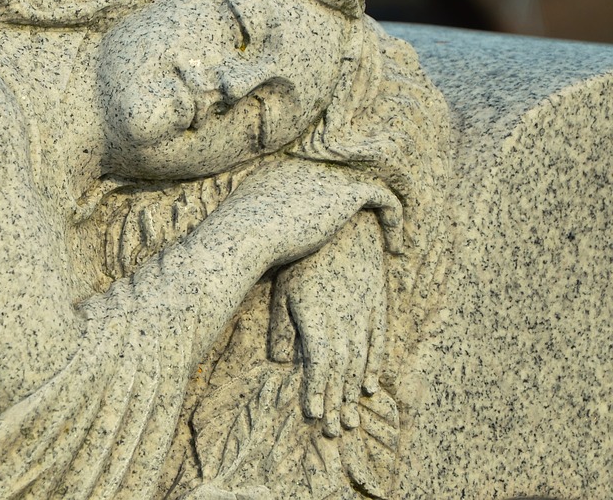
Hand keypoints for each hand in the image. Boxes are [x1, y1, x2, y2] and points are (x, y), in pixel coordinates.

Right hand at [228, 158, 401, 266]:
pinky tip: (395, 246)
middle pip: (346, 174)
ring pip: (369, 182)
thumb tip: (261, 237)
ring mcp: (328, 175)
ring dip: (384, 208)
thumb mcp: (245, 218)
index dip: (335, 196)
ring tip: (392, 234)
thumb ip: (260, 217)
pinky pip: (384, 198)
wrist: (243, 234)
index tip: (340, 223)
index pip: (320, 174)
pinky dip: (394, 219)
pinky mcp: (346, 192)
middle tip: (376, 225)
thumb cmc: (238, 238)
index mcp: (283, 167)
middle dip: (362, 199)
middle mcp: (309, 164)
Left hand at [268, 213, 386, 437]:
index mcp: (318, 317)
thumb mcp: (284, 289)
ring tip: (351, 420)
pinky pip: (378, 343)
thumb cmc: (304, 257)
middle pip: (342, 371)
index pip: (320, 365)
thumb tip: (279, 360)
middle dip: (337, 403)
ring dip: (354, 393)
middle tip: (336, 432)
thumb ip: (282, 325)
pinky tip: (370, 387)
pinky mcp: (377, 305)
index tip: (313, 415)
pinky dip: (375, 366)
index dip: (318, 391)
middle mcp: (345, 320)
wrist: (344, 224)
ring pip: (361, 362)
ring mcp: (365, 314)